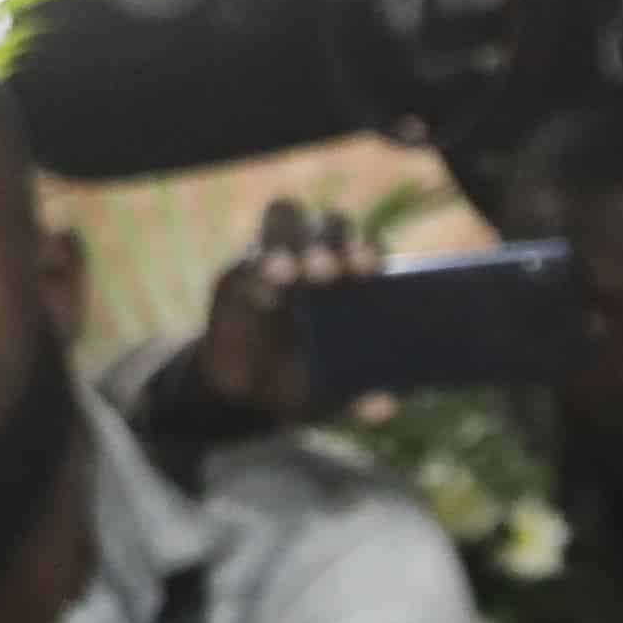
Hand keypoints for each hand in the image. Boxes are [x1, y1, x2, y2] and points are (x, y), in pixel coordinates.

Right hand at [188, 197, 388, 430]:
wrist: (244, 392)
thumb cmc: (301, 383)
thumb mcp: (331, 397)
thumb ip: (357, 399)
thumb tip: (385, 407)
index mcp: (350, 281)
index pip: (366, 244)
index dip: (368, 246)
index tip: (369, 268)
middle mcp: (314, 258)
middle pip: (329, 222)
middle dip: (332, 239)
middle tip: (328, 272)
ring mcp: (274, 257)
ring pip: (285, 215)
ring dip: (291, 238)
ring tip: (291, 273)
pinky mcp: (238, 270)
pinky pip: (247, 255)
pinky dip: (257, 265)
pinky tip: (266, 286)